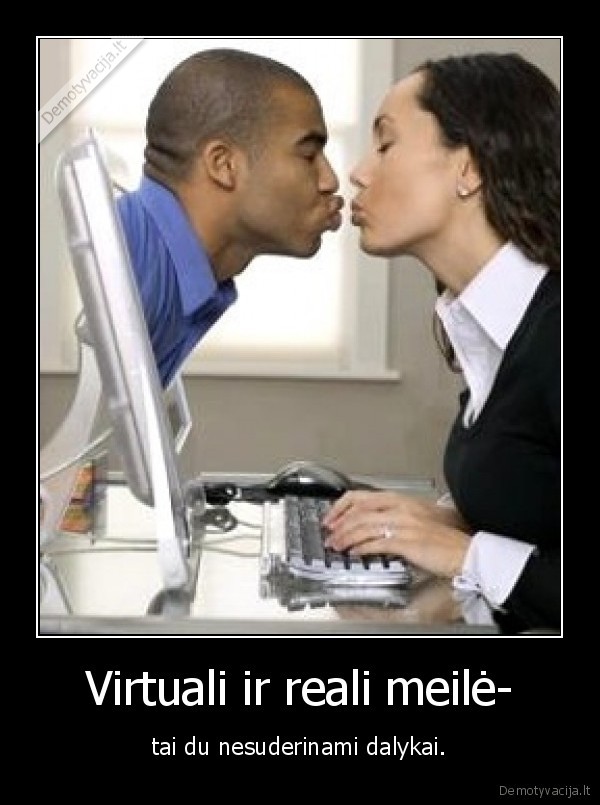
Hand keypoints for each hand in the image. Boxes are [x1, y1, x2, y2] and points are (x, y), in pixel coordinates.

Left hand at [323, 490, 470, 578]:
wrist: (465, 550)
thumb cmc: (445, 538)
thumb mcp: (417, 518)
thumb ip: (394, 516)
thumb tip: (371, 524)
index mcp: (401, 500)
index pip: (362, 497)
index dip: (342, 506)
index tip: (332, 517)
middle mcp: (401, 509)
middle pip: (359, 511)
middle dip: (339, 524)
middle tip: (329, 534)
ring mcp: (404, 524)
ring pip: (364, 526)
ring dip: (346, 537)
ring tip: (337, 546)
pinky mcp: (407, 542)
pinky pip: (376, 543)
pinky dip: (361, 548)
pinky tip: (354, 552)